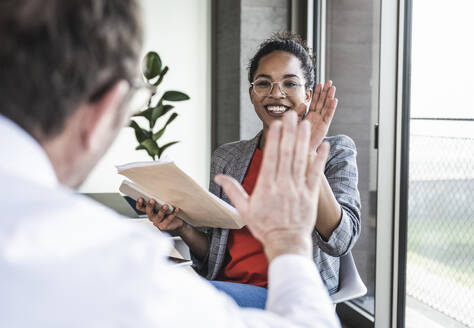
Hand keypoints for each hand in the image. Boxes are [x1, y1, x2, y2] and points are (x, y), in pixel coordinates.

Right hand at [136, 198, 184, 233]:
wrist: (177, 222)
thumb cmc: (168, 211)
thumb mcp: (162, 204)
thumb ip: (159, 199)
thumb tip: (160, 189)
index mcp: (150, 211)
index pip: (141, 208)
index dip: (139, 204)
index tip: (141, 198)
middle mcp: (152, 217)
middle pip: (148, 212)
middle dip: (150, 206)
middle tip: (152, 200)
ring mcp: (158, 222)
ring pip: (158, 217)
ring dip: (162, 211)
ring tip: (166, 206)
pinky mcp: (164, 226)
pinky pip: (168, 220)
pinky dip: (173, 214)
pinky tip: (176, 209)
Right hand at [215, 111, 329, 261]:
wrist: (286, 243)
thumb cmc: (264, 226)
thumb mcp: (244, 210)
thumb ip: (233, 191)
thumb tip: (218, 177)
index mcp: (266, 187)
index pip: (271, 158)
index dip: (275, 139)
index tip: (277, 124)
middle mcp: (283, 185)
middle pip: (287, 154)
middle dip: (289, 132)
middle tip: (291, 114)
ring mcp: (298, 190)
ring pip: (301, 161)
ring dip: (304, 141)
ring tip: (306, 124)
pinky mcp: (311, 195)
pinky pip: (316, 174)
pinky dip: (320, 159)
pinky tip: (324, 146)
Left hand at [302, 80, 337, 149]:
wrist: (299, 150)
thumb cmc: (295, 138)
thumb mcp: (294, 122)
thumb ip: (298, 112)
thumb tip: (303, 103)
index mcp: (309, 116)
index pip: (315, 102)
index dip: (317, 93)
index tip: (319, 84)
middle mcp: (316, 118)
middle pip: (322, 102)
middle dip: (325, 92)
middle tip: (329, 82)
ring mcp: (321, 121)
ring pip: (326, 106)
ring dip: (329, 97)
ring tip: (332, 87)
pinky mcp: (324, 127)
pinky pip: (328, 115)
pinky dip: (331, 108)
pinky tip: (334, 100)